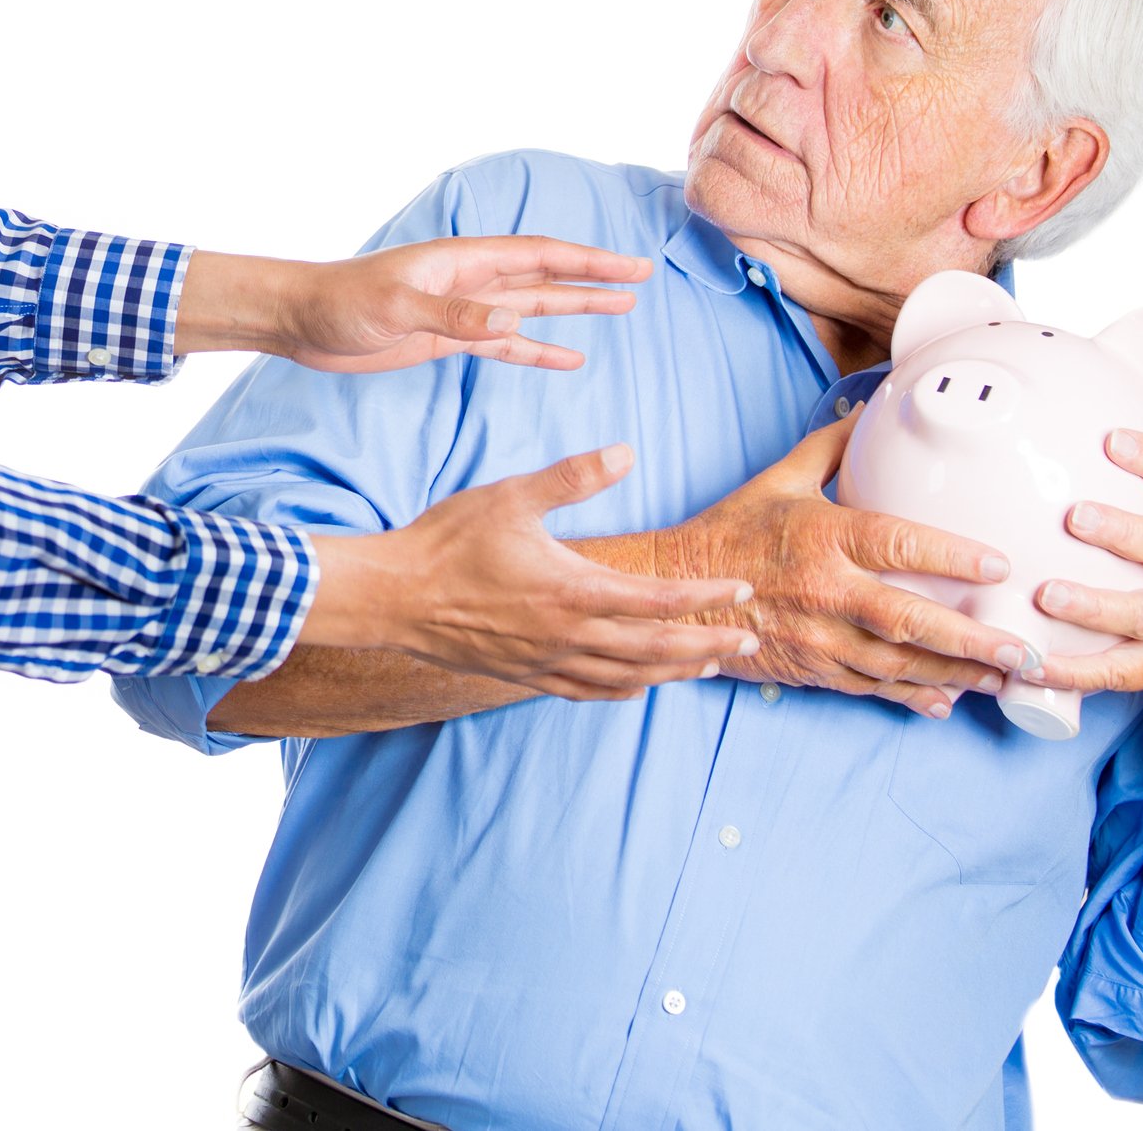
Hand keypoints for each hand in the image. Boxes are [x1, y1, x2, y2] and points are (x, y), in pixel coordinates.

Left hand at [247, 237, 653, 372]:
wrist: (301, 319)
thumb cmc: (341, 302)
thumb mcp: (398, 308)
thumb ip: (456, 315)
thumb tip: (513, 322)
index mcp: (464, 261)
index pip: (541, 257)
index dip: (589, 261)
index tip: (632, 265)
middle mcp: (471, 281)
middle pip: (547, 277)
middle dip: (594, 279)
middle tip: (641, 279)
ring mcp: (462, 310)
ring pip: (532, 308)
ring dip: (575, 310)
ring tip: (621, 310)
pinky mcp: (448, 339)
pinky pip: (505, 346)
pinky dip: (538, 351)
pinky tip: (568, 358)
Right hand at [302, 444, 760, 699]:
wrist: (392, 597)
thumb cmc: (448, 541)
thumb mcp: (513, 496)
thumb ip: (574, 476)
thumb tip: (626, 451)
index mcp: (572, 590)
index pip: (658, 600)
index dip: (705, 597)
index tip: (742, 591)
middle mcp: (567, 635)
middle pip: (657, 650)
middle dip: (708, 647)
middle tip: (750, 642)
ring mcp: (547, 662)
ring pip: (628, 677)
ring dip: (676, 672)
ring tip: (711, 665)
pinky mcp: (525, 674)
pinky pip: (588, 691)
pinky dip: (625, 689)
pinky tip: (641, 685)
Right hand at [634, 411, 1026, 717]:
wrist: (676, 593)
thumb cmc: (731, 532)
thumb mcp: (779, 478)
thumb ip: (831, 448)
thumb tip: (869, 410)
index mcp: (823, 537)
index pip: (899, 543)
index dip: (952, 555)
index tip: (999, 565)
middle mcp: (825, 591)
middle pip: (911, 620)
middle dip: (973, 639)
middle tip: (1024, 651)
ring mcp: (818, 636)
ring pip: (897, 664)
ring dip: (955, 675)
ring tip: (1003, 680)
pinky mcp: (810, 668)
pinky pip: (869, 688)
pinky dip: (909, 696)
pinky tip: (946, 700)